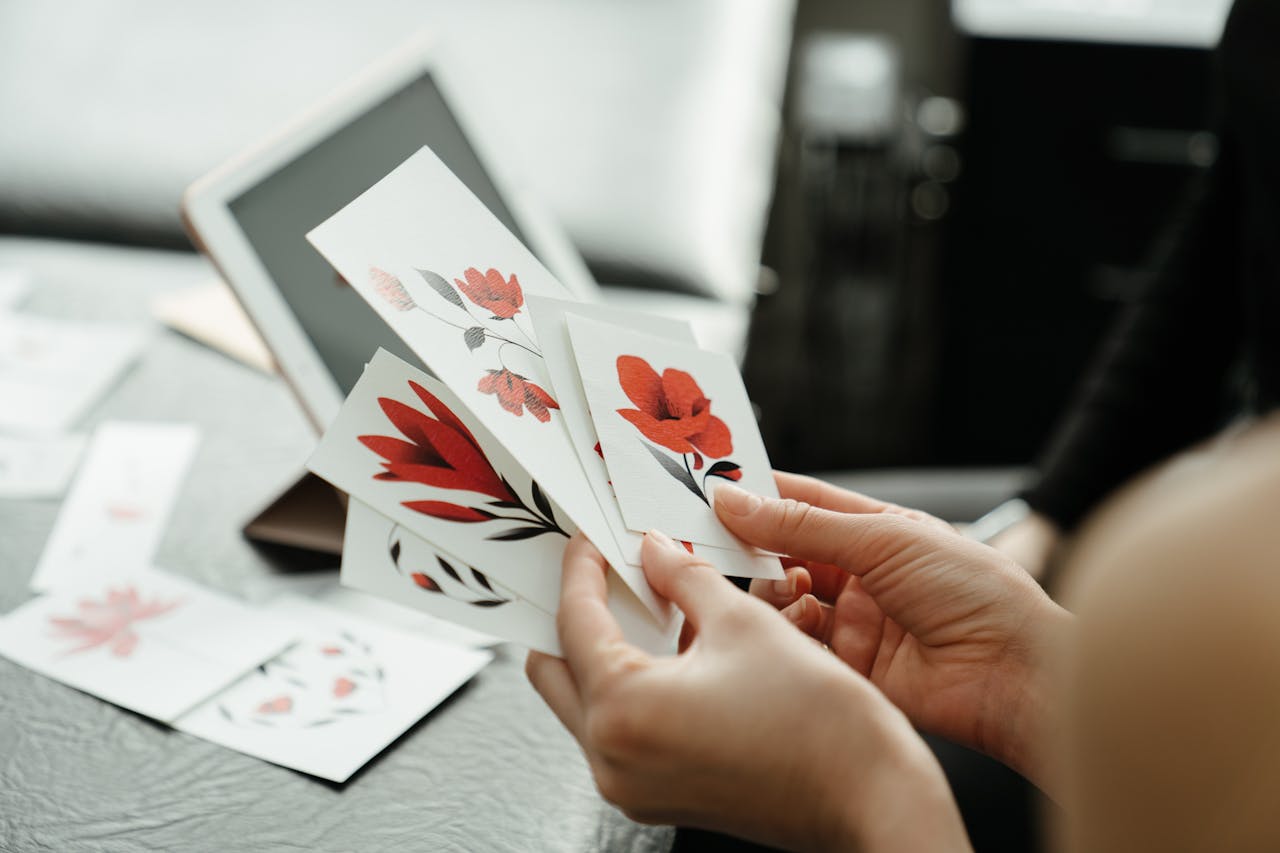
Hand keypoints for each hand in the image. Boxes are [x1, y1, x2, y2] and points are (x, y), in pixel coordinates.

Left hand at [526, 532, 968, 851]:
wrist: (870, 797)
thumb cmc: (818, 723)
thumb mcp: (744, 623)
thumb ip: (686, 578)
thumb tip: (657, 551)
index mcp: (623, 711)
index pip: (574, 621)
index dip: (581, 568)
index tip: (592, 539)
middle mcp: (613, 758)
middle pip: (556, 668)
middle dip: (575, 612)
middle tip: (602, 569)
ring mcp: (632, 785)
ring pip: (586, 700)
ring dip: (605, 648)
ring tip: (641, 600)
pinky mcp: (658, 794)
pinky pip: (622, 729)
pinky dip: (632, 684)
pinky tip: (671, 646)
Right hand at [717, 473, 1072, 794]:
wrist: (1015, 674)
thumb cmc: (975, 592)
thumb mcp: (884, 539)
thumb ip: (803, 525)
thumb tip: (736, 500)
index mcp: (879, 531)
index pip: (803, 503)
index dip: (758, 496)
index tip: (712, 489)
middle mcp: (863, 575)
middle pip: (786, 554)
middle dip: (754, 547)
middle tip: (716, 542)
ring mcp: (856, 623)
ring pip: (785, 600)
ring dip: (775, 591)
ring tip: (786, 590)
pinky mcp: (850, 669)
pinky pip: (798, 645)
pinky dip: (788, 632)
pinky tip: (798, 625)